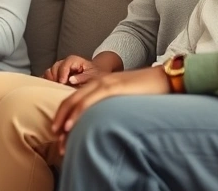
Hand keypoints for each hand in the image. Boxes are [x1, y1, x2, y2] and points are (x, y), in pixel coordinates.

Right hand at [44, 55, 104, 85]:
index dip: (62, 72)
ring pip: (49, 72)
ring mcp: (59, 69)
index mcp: (74, 60)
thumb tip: (71, 80)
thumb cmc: (94, 76)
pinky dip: (47, 82)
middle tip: (58, 87)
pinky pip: (47, 77)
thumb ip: (82, 77)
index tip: (62, 82)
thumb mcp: (92, 76)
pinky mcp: (56, 75)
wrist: (94, 76)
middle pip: (55, 67)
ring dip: (51, 80)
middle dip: (55, 77)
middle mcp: (64, 63)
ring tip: (55, 89)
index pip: (65, 64)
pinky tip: (50, 89)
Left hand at [52, 66, 169, 155]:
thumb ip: (110, 108)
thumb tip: (101, 126)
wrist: (163, 79)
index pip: (74, 101)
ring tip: (59, 137)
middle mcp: (97, 83)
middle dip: (59, 121)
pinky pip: (88, 101)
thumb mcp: (123, 101)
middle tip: (55, 139)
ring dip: (65, 121)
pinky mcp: (111, 87)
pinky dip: (76, 113)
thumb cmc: (145, 93)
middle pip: (70, 101)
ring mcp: (103, 83)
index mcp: (98, 85)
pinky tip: (70, 125)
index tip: (58, 134)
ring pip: (75, 102)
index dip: (63, 116)